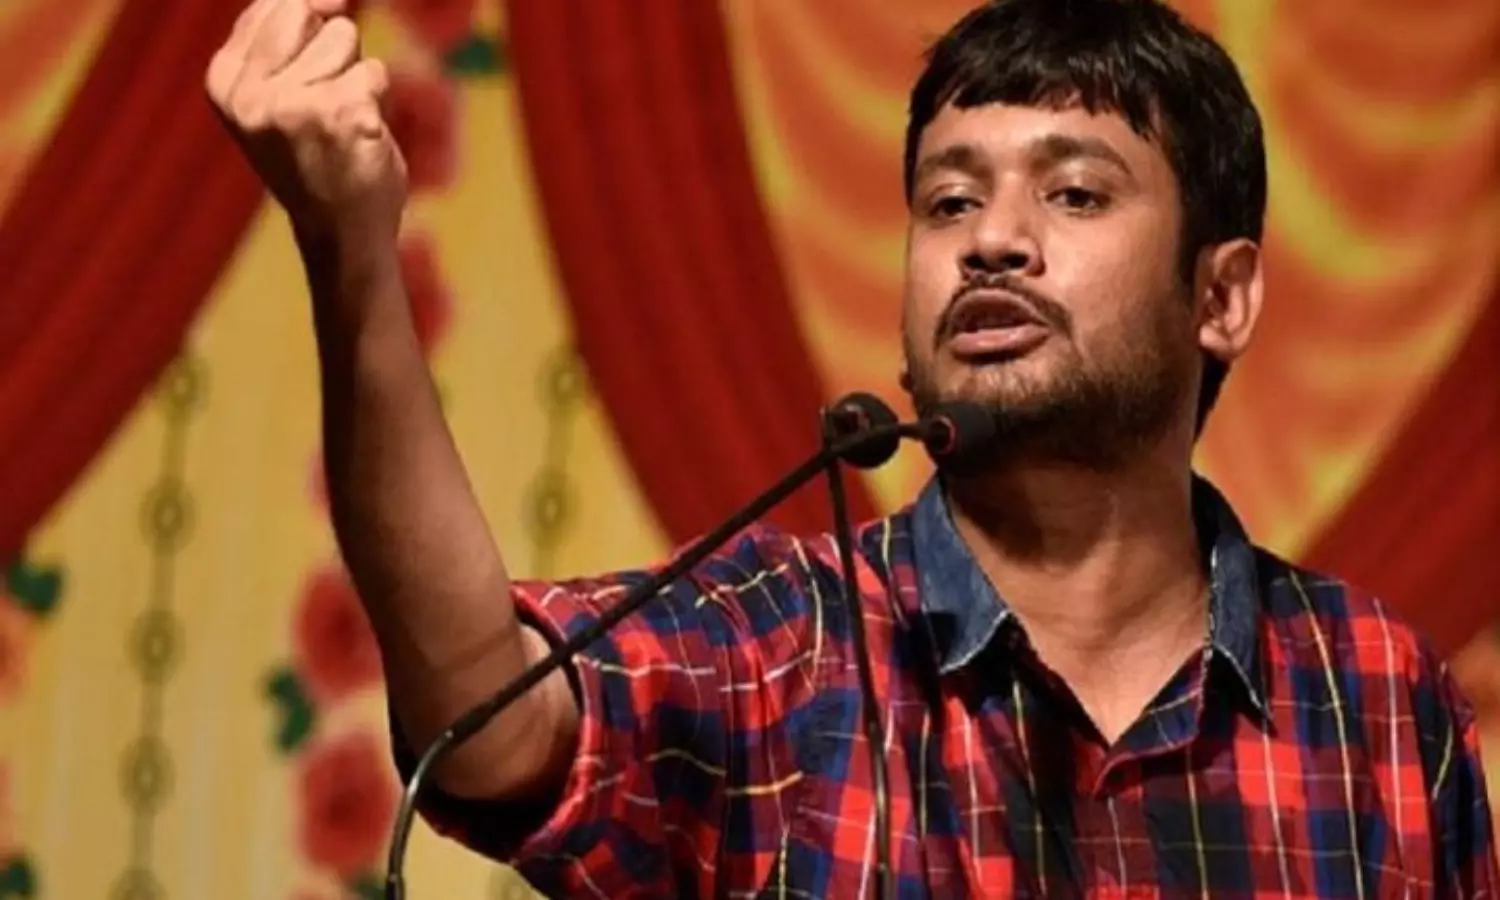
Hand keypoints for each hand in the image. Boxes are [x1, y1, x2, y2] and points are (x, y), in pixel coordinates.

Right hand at [206, 0, 406, 245]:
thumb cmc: (314, 158)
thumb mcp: (274, 95)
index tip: (311, 75)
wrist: (340, 233)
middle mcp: (250, 94)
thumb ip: (283, 39)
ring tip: (341, 124)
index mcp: (223, 82)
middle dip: (330, 47)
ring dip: (355, 77)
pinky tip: (360, 141)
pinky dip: (378, 103)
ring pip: (345, 38)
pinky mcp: (339, 115)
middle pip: (306, 10)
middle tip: (326, 103)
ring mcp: (293, 104)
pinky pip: (374, 74)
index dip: (307, 22)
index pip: (272, 4)